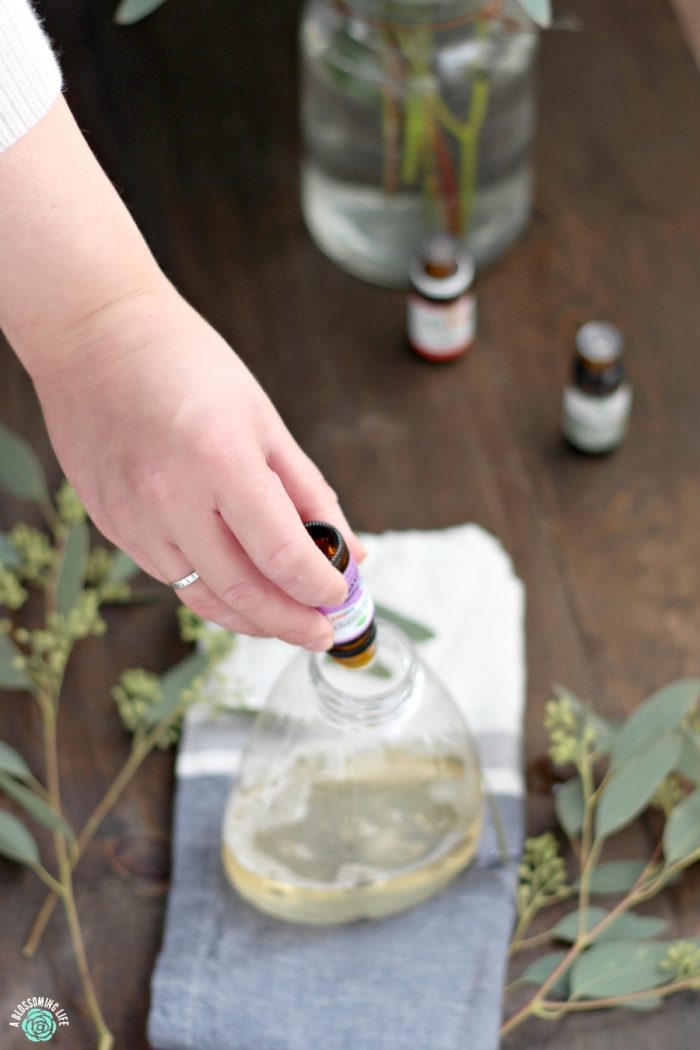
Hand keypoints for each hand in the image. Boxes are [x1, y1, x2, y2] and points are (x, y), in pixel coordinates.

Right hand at [31, 284, 362, 648]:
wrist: (95, 335)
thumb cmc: (187, 363)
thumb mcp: (263, 420)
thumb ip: (308, 491)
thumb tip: (351, 549)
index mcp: (220, 461)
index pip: (282, 556)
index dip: (320, 588)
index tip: (341, 596)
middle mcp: (170, 498)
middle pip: (242, 593)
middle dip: (292, 623)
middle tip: (322, 632)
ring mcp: (133, 517)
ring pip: (202, 597)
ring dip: (252, 619)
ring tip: (286, 620)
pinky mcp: (110, 525)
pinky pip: (169, 577)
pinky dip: (211, 591)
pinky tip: (237, 587)